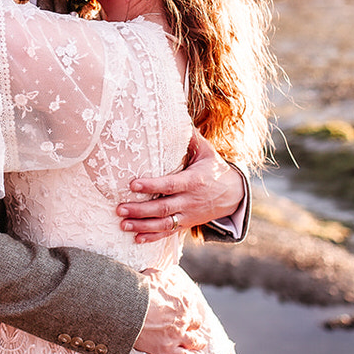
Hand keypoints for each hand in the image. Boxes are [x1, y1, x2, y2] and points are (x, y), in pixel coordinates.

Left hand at [117, 130, 244, 242]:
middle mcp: (190, 201)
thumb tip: (177, 116)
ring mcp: (188, 215)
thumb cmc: (214, 169)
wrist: (233, 194)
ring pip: (164, 224)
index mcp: (194, 181)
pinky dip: (153, 237)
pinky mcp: (186, 224)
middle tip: (119, 208)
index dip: (152, 185)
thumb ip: (190, 138)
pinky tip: (136, 238)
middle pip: (163, 208)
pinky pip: (169, 233)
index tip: (133, 184)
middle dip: (140, 210)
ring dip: (142, 226)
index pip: (170, 184)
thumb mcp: (206, 152)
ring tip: (123, 224)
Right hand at [132, 268, 206, 353]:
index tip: (185, 308)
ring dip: (198, 343)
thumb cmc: (140, 292)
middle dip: (194, 325)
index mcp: (183, 302)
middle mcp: (184, 320)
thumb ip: (166, 277)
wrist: (128, 310)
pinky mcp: (169, 350)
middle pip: (196, 323)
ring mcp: (178, 336)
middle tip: (192, 327)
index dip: (188, 306)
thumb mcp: (155, 275)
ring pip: (195, 342)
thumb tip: (172, 277)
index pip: (191, 303)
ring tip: (200, 344)